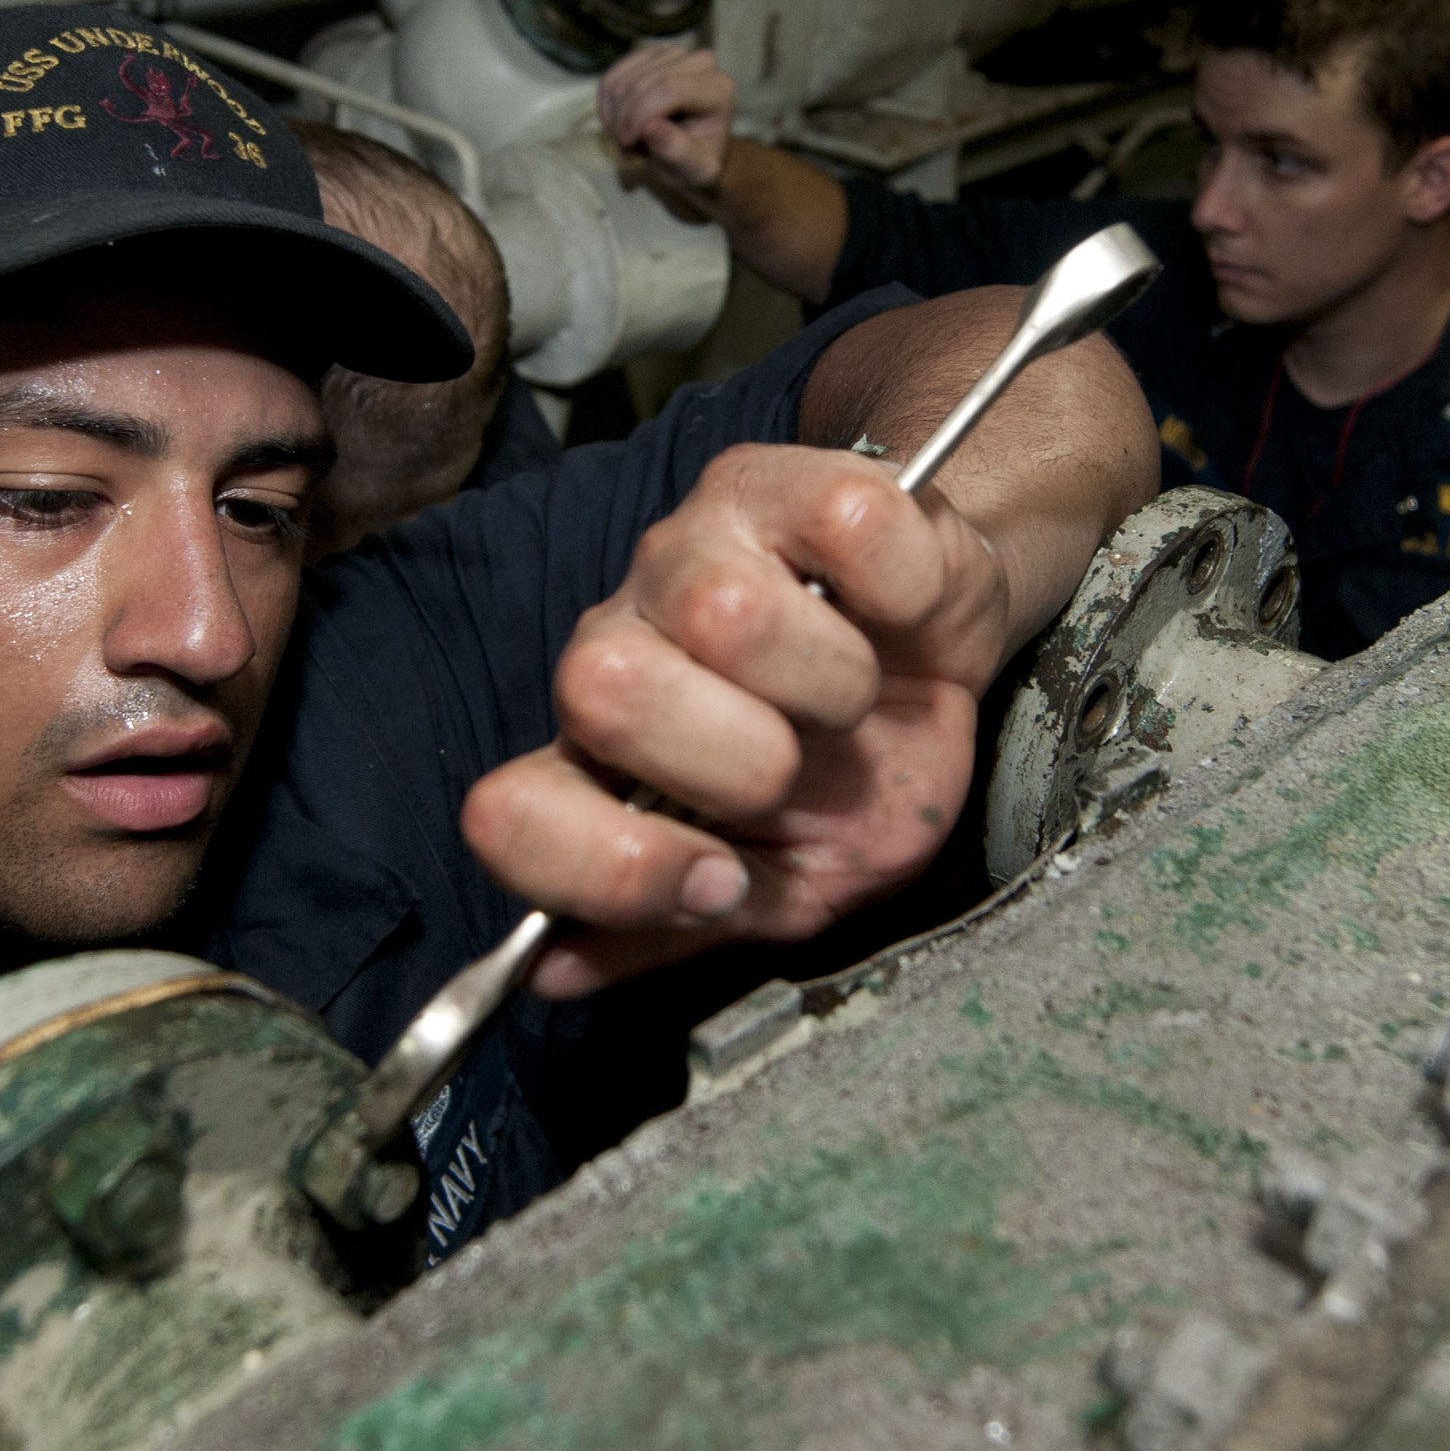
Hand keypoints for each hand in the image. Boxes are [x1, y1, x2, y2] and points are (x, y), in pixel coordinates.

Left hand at [459, 443, 1012, 995]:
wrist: (937, 654)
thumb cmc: (854, 772)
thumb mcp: (782, 884)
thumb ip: (666, 928)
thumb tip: (548, 972)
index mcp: (601, 753)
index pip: (512, 808)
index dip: (613, 865)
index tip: (721, 884)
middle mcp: (621, 636)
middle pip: (601, 688)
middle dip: (733, 761)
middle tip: (792, 766)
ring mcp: (694, 545)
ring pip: (724, 612)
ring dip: (828, 684)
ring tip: (849, 693)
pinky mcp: (788, 479)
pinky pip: (847, 530)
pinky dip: (899, 590)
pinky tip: (893, 607)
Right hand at [599, 42, 735, 200]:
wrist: (692, 150)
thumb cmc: (696, 161)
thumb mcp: (694, 170)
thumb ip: (678, 152)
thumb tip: (651, 129)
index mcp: (718, 89)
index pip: (670, 88)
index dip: (640, 114)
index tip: (627, 143)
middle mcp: (699, 62)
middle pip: (641, 84)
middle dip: (625, 120)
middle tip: (630, 148)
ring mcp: (672, 54)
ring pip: (621, 82)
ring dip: (615, 118)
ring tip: (631, 139)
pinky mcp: (648, 55)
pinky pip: (611, 78)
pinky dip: (607, 108)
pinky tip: (622, 125)